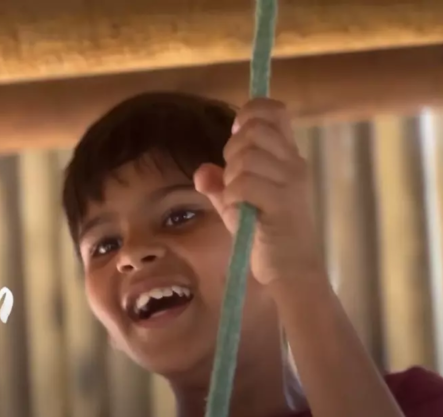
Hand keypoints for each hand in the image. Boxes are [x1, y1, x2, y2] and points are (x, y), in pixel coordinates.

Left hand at [193, 98, 322, 285]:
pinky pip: (244, 183)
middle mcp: (293, 163)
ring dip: (232, 179)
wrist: (291, 271)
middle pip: (254, 129)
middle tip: (234, 179)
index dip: (249, 114)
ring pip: (247, 158)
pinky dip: (232, 197)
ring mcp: (291, 182)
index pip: (273, 111)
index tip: (236, 135)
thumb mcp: (237, 205)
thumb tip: (201, 171)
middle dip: (232, 152)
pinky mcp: (283, 203)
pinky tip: (239, 211)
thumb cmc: (265, 236)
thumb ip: (219, 185)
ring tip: (238, 200)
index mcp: (286, 156)